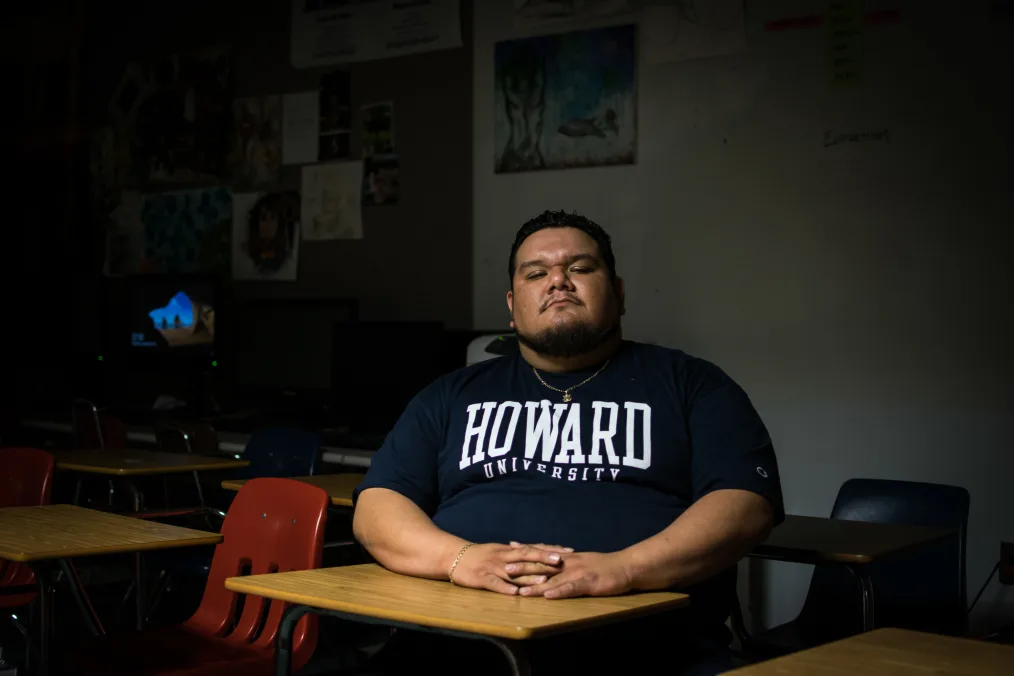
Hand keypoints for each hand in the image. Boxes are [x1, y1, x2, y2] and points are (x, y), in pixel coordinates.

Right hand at [449, 543, 564, 594]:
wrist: (455, 556)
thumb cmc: (481, 555)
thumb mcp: (501, 550)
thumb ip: (519, 552)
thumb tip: (540, 550)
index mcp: (509, 550)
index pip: (534, 548)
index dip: (550, 549)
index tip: (568, 551)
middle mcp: (504, 557)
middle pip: (526, 556)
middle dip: (543, 558)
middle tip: (560, 560)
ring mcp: (493, 567)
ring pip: (513, 571)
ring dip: (528, 574)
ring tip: (544, 577)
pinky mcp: (482, 578)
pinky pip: (494, 584)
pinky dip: (505, 588)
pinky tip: (515, 593)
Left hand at [516, 551, 632, 598]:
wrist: (627, 566)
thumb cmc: (606, 566)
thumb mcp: (585, 560)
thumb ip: (570, 560)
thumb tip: (556, 559)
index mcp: (569, 558)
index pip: (544, 552)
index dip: (527, 550)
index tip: (510, 546)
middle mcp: (570, 563)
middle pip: (543, 565)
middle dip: (524, 566)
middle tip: (504, 567)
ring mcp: (578, 573)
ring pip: (553, 579)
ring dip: (536, 585)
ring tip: (519, 589)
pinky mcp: (588, 583)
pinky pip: (570, 588)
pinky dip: (558, 592)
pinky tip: (547, 596)